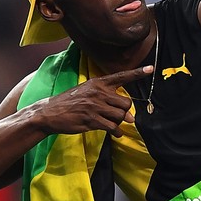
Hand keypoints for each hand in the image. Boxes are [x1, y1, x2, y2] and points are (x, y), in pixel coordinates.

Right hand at [36, 65, 152, 137]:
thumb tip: (129, 117)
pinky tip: (114, 133)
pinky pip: (112, 127)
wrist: (50, 113)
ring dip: (119, 123)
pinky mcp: (91, 119)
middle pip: (126, 103)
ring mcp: (94, 106)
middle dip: (125, 112)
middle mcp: (98, 92)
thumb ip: (108, 99)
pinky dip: (116, 131)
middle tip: (118, 116)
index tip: (151, 68)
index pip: (121, 76)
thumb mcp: (87, 92)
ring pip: (120, 116)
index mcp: (98, 83)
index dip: (137, 73)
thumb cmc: (71, 102)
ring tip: (113, 124)